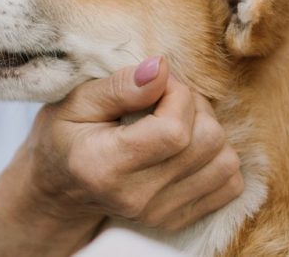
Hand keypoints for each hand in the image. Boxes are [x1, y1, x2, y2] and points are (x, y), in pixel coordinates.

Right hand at [0, 57, 242, 256]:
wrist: (59, 189)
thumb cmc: (66, 136)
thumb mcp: (77, 100)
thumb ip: (120, 85)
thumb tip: (161, 69)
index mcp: (105, 165)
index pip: (175, 130)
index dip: (179, 94)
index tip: (159, 82)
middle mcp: (135, 196)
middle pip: (207, 143)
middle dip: (196, 107)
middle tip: (167, 98)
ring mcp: (158, 213)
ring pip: (225, 162)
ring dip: (210, 131)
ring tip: (178, 121)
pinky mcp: (176, 219)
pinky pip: (230, 184)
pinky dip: (218, 158)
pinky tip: (188, 146)